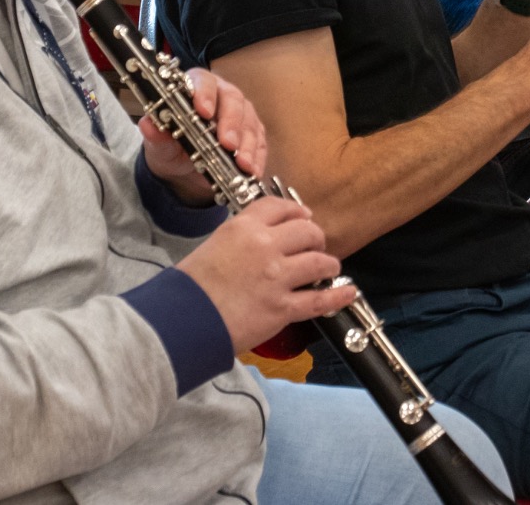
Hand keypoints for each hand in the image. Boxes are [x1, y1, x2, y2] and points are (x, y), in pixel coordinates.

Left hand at [141, 69, 266, 205]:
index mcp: (196, 88)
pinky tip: (253, 171)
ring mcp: (241, 114)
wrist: (183, 170)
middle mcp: (222, 96)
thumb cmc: (171, 147)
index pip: (203, 81)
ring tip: (243, 165)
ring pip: (250, 122)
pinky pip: (260, 143)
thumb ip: (156, 134)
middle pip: (233, 100)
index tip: (204, 112)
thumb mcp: (159, 145)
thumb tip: (148, 124)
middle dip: (231, 122)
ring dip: (247, 144)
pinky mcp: (253, 134)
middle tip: (227, 143)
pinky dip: (257, 158)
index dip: (204, 94)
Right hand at [175, 197, 355, 353]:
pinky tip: (347, 291)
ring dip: (327, 264)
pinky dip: (338, 295)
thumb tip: (259, 241)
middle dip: (315, 237)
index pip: (280, 207)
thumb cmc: (190, 288)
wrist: (182, 321)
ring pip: (320, 261)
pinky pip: (320, 299)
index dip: (296, 211)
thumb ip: (241, 239)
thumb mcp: (213, 246)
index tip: (303, 217)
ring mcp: (277, 277)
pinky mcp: (282, 307)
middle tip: (315, 245)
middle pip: (307, 230)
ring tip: (327, 268)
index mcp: (244, 227)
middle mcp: (264, 246)